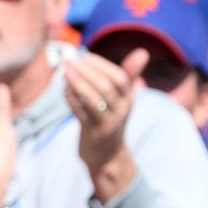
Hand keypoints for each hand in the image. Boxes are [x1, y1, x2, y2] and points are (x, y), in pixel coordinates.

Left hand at [65, 49, 142, 202]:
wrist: (108, 155)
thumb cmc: (111, 120)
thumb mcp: (122, 99)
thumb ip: (128, 75)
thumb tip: (142, 52)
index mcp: (129, 99)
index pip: (120, 78)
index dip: (102, 66)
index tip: (85, 57)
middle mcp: (122, 110)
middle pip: (106, 87)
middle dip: (86, 72)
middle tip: (70, 62)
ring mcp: (108, 123)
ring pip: (93, 100)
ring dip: (78, 84)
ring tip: (65, 73)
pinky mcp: (94, 134)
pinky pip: (81, 114)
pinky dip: (72, 100)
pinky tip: (64, 90)